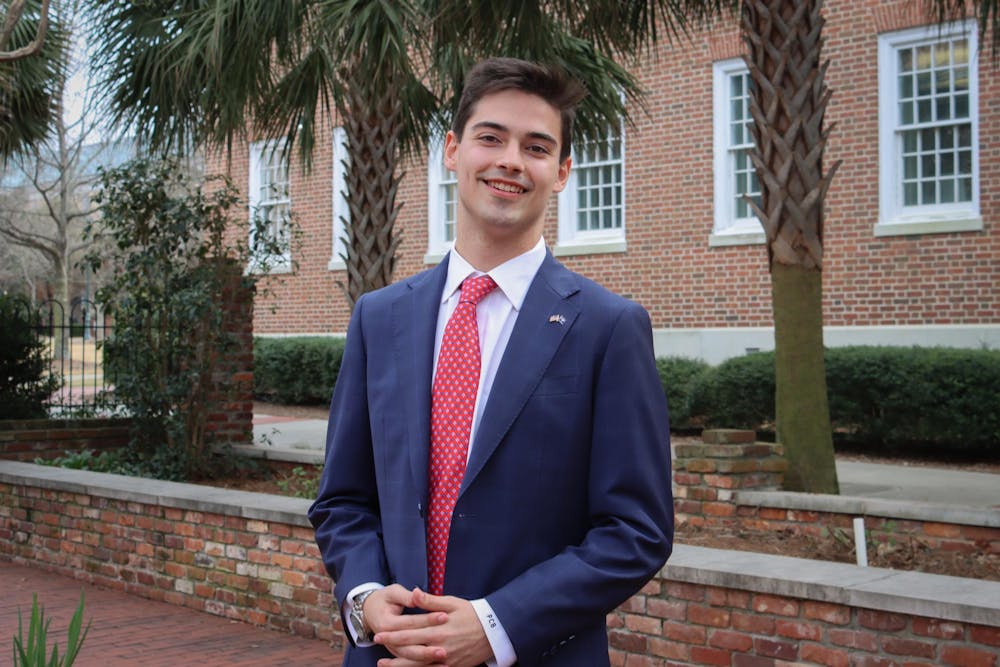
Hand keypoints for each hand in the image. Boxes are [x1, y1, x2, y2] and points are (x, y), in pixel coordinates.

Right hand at [364, 585, 448, 664]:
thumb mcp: (393, 592)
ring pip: (411, 657)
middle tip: (446, 644)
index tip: (445, 616)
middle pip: (410, 646)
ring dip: (427, 658)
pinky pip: (411, 663)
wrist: (370, 611)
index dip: (428, 619)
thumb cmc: (385, 599)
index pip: (410, 622)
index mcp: (387, 623)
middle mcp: (388, 640)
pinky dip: (424, 665)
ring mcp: (393, 648)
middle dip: (428, 647)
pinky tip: (440, 665)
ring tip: (444, 656)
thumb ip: (406, 596)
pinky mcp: (398, 652)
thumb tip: (418, 594)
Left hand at [374, 588, 492, 666]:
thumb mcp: (452, 603)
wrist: (494, 631)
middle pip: (410, 649)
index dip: (393, 634)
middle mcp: (440, 646)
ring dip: (400, 665)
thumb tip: (414, 593)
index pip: (410, 632)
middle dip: (392, 647)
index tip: (378, 632)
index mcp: (438, 629)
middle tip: (376, 644)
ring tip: (384, 665)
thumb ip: (431, 601)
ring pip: (418, 665)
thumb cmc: (472, 614)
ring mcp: (446, 659)